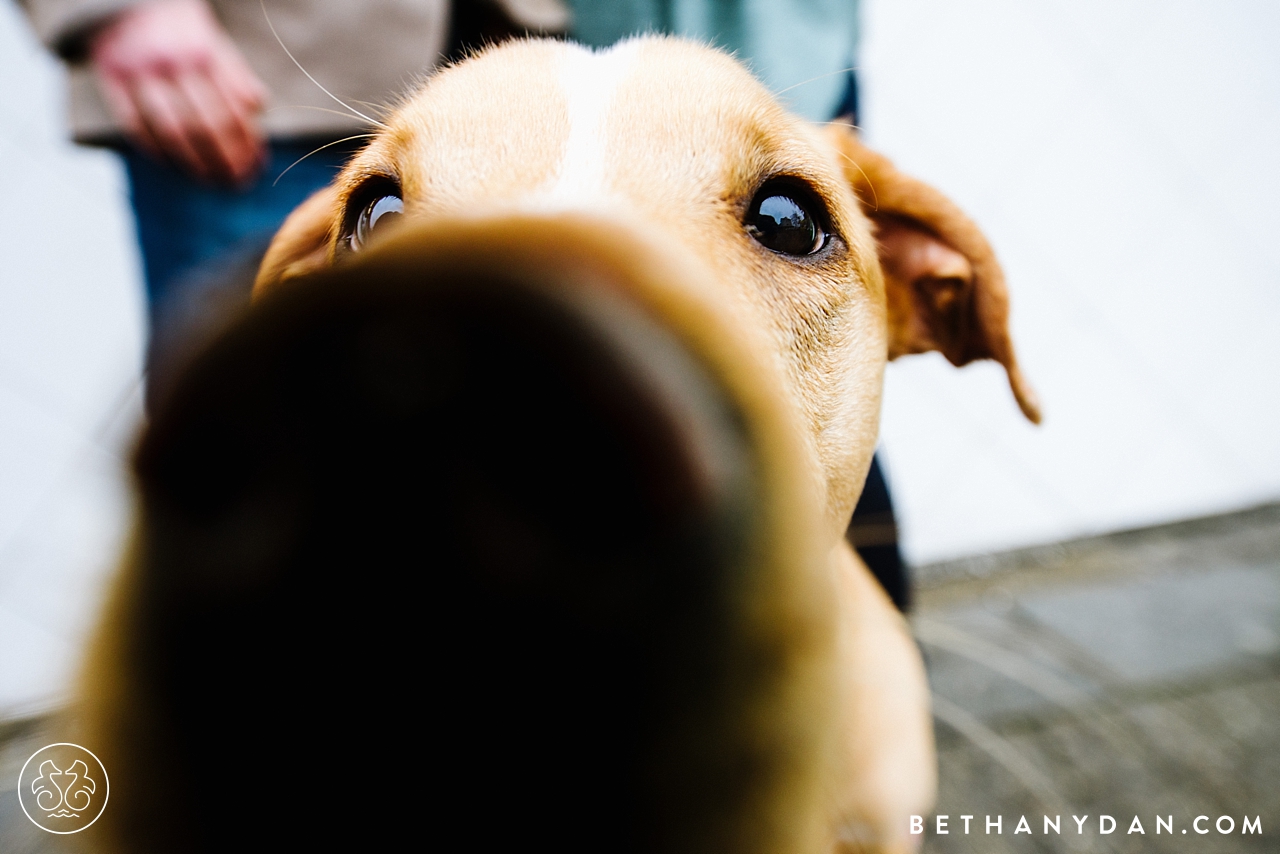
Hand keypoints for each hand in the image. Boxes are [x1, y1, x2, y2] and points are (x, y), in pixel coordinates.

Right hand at [90, 0, 267, 184]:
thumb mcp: (215, 43)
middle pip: (205, 126)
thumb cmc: (181, 29)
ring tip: (209, 179)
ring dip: (193, 162)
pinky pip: (133, 124)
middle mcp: (173, 65)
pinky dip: (153, 148)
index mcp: (204, 56)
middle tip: (236, 182)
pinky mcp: (111, 79)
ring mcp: (140, 73)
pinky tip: (171, 163)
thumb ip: (236, 76)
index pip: (232, 111)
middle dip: (225, 160)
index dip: (246, 145)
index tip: (257, 166)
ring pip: (170, 129)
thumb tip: (259, 107)